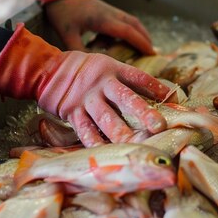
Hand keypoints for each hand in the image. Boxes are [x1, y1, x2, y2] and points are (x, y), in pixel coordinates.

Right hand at [0, 24, 168, 145]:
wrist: (45, 70)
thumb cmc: (82, 70)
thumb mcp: (105, 65)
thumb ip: (127, 79)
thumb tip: (157, 93)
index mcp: (112, 69)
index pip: (138, 77)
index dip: (156, 87)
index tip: (172, 97)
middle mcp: (101, 84)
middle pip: (126, 99)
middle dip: (143, 113)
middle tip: (159, 125)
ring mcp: (86, 99)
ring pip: (106, 118)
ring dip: (122, 133)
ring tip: (136, 146)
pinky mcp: (72, 113)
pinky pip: (85, 130)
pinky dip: (95, 142)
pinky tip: (105, 153)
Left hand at [45, 0, 154, 55]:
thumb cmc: (63, 13)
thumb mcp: (67, 35)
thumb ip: (78, 51)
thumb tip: (92, 64)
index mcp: (102, 19)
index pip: (126, 32)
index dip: (140, 43)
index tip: (151, 53)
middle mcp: (111, 13)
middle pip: (135, 25)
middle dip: (145, 39)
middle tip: (153, 54)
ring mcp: (111, 10)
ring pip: (132, 21)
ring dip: (141, 33)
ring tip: (145, 48)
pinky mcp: (109, 10)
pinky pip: (126, 20)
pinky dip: (132, 30)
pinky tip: (128, 41)